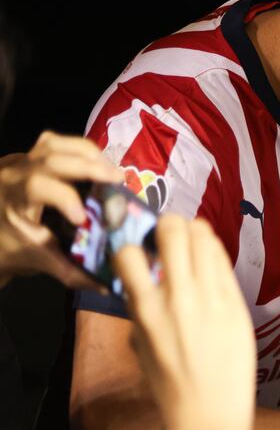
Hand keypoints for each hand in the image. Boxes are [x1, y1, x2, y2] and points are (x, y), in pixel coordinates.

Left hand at [0, 131, 121, 287]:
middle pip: (51, 155)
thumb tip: (109, 287)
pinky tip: (97, 165)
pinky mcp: (27, 158)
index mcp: (11, 197)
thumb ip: (71, 272)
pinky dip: (79, 150)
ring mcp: (19, 161)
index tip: (83, 217)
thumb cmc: (6, 249)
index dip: (64, 197)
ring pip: (54, 142)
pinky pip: (55, 144)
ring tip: (111, 170)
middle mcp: (13, 172)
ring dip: (87, 153)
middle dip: (87, 165)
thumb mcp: (36, 260)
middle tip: (118, 179)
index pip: (37, 185)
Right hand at [112, 215, 255, 429]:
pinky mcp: (236, 303)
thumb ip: (140, 311)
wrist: (208, 414)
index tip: (142, 247)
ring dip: (196, 232)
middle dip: (169, 223)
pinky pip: (224, 262)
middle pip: (173, 231)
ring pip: (204, 238)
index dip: (135, 245)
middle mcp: (177, 298)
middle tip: (171, 231)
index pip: (128, 253)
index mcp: (145, 311)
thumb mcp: (141, 347)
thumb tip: (142, 283)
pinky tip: (212, 261)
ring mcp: (211, 298)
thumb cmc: (171, 387)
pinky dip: (214, 254)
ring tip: (194, 241)